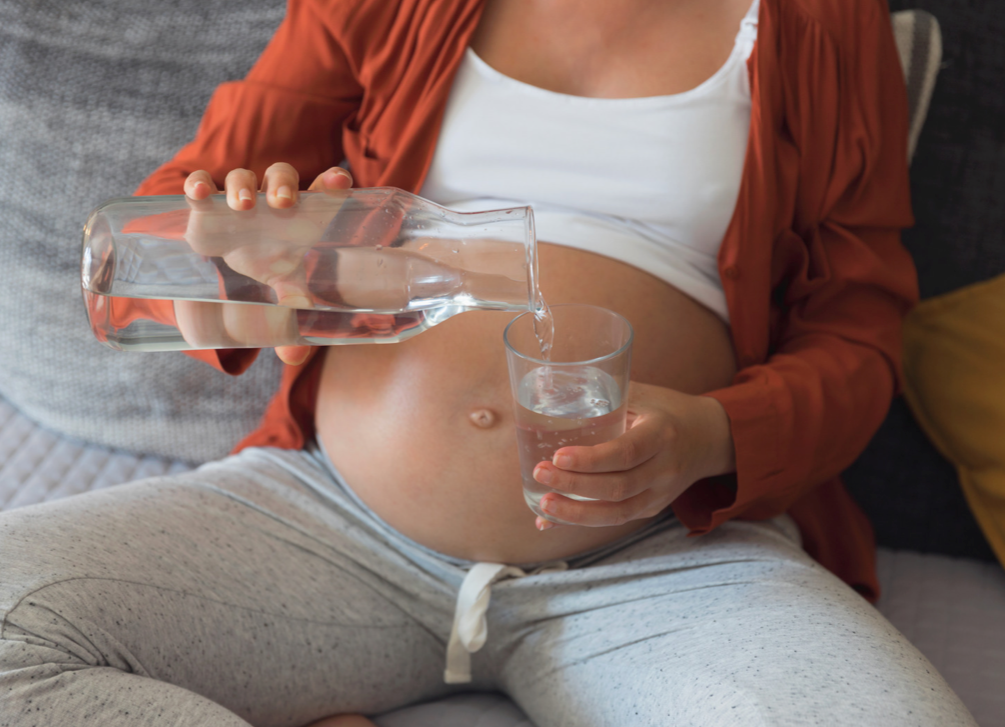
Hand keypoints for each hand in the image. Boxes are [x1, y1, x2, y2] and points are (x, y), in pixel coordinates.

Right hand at [176, 163, 352, 364]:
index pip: (322, 190)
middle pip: (280, 176)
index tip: (339, 181)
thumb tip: (294, 357)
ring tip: (242, 207)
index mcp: (303, 217)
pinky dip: (199, 183)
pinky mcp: (206, 208)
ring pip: (242, 178)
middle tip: (282, 203)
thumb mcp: (285, 291)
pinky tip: (200, 192)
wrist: (232, 271)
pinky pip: (201, 186)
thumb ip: (295, 317)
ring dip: (242, 186)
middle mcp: (272, 202)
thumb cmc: (272, 269)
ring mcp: (239, 201)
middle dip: (282, 184)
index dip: (331, 182)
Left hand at [531, 382, 735, 529]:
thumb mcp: (644, 395)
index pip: (625, 453)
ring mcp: (660, 494)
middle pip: (617, 487)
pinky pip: (615, 519)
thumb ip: (606, 394)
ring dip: (575, 513)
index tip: (557, 456)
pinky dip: (580, 522)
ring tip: (543, 505)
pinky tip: (548, 521)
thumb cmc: (667, 410)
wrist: (710, 438)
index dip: (591, 459)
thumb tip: (552, 388)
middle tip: (540, 472)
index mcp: (662, 434)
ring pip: (616, 513)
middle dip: (574, 485)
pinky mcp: (651, 508)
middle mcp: (664, 469)